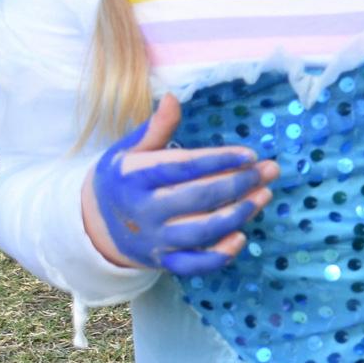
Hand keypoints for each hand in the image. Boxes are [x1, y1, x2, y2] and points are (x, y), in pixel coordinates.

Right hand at [81, 94, 278, 276]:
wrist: (94, 223)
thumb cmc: (122, 178)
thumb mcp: (129, 150)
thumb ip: (155, 128)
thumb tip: (173, 98)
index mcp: (134, 177)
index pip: (182, 167)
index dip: (219, 160)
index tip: (250, 154)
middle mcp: (143, 210)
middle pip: (198, 197)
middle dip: (238, 183)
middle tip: (269, 171)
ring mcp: (154, 239)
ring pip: (201, 231)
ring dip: (237, 214)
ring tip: (264, 195)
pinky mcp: (163, 261)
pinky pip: (193, 264)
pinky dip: (218, 256)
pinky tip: (242, 237)